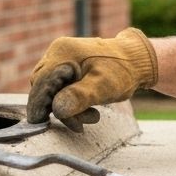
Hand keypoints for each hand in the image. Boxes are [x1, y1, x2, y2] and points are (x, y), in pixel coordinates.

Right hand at [27, 28, 157, 131]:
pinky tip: (88, 110)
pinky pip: (58, 87)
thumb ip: (80, 96)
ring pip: (51, 89)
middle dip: (58, 108)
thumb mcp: (104, 87)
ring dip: (67, 107)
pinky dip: (70, 101)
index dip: (38, 104)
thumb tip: (57, 109)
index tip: (40, 123)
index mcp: (63, 53)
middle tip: (81, 124)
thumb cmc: (123, 72)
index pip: (40, 82)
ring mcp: (61, 58)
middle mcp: (57, 52)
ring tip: (93, 115)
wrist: (137, 62)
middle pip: (43, 87)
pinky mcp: (66, 66)